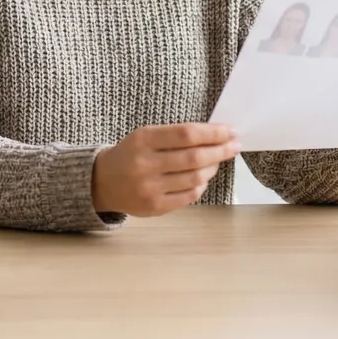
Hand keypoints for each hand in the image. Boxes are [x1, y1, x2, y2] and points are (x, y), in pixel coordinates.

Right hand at [92, 123, 239, 216]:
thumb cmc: (131, 154)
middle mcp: (145, 164)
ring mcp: (149, 188)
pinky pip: (189, 196)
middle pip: (194, 157)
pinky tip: (203, 177)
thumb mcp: (146, 136)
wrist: (102, 182)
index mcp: (143, 139)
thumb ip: (176, 135)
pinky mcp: (154, 207)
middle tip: (235, 146)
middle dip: (220, 150)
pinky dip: (201, 185)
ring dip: (213, 168)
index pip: (186, 134)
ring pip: (195, 178)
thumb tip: (216, 135)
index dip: (213, 133)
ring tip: (217, 161)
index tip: (230, 131)